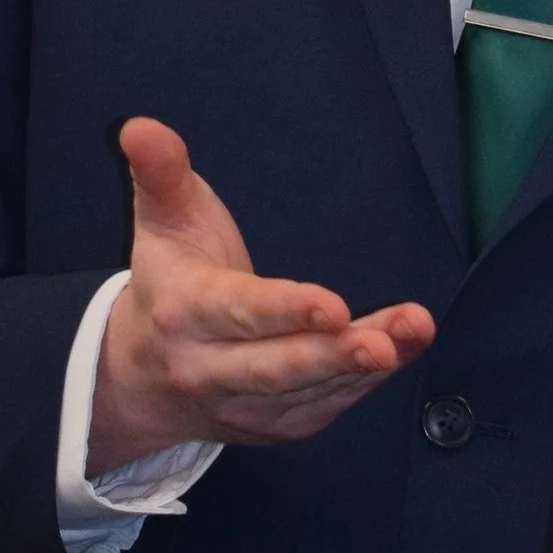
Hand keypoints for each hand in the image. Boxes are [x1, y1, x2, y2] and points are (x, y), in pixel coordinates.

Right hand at [87, 117, 435, 469]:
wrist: (141, 377)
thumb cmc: (169, 279)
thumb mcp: (160, 221)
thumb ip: (160, 173)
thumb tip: (140, 126)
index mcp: (183, 311)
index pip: (236, 313)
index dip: (284, 311)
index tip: (333, 305)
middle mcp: (208, 369)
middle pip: (274, 368)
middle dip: (330, 356)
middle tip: (382, 344)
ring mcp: (242, 407)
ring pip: (308, 392)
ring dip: (364, 368)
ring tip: (413, 333)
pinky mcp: (275, 427)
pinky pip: (324, 408)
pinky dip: (364, 385)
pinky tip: (403, 350)